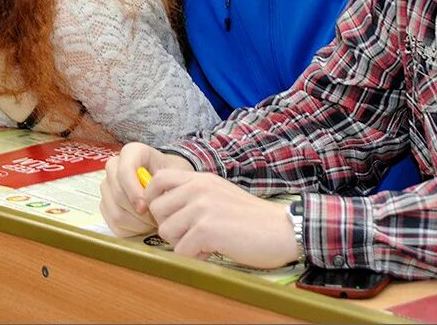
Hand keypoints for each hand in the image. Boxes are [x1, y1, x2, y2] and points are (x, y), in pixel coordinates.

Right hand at [99, 143, 191, 235]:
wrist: (167, 182)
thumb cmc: (172, 175)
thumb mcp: (176, 173)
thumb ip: (166, 184)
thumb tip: (151, 203)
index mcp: (131, 152)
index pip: (124, 171)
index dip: (133, 191)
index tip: (146, 206)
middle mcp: (114, 166)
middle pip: (118, 194)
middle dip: (138, 212)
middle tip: (157, 219)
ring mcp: (107, 186)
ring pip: (115, 212)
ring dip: (137, 223)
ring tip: (153, 222)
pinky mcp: (105, 204)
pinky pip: (113, 224)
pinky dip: (131, 230)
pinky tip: (144, 225)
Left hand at [144, 170, 299, 267]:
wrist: (283, 229)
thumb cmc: (254, 218)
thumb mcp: (221, 194)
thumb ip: (195, 196)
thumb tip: (165, 210)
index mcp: (201, 178)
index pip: (158, 179)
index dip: (153, 198)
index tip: (166, 215)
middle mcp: (198, 188)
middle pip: (156, 209)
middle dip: (169, 227)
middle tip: (191, 235)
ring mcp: (201, 208)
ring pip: (166, 232)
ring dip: (181, 244)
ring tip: (205, 243)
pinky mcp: (206, 230)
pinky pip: (181, 251)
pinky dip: (195, 257)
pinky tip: (213, 251)